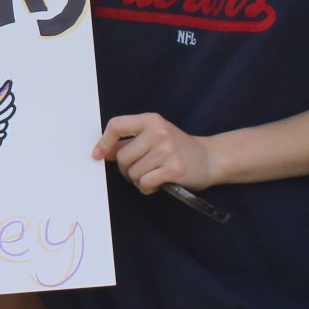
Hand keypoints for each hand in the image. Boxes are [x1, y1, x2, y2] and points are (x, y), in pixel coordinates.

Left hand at [95, 112, 220, 194]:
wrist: (209, 158)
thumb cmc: (177, 148)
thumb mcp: (154, 137)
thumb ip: (128, 142)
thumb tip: (102, 151)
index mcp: (151, 120)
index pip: (117, 125)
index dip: (104, 142)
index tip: (98, 154)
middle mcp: (159, 132)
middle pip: (122, 157)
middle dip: (126, 170)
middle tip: (139, 171)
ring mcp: (167, 150)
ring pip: (133, 173)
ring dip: (138, 180)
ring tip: (152, 176)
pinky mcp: (173, 169)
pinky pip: (145, 183)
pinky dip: (147, 188)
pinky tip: (157, 184)